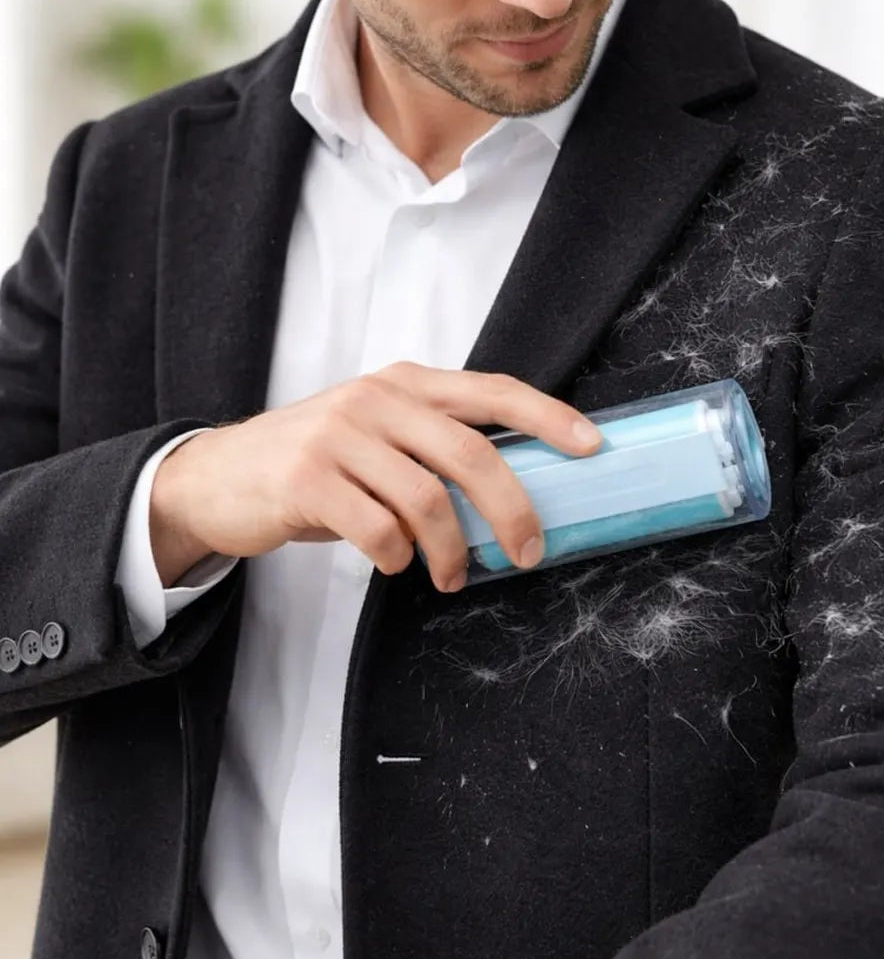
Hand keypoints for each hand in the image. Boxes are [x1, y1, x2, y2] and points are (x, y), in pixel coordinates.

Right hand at [150, 361, 602, 592]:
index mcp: (403, 383)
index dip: (547, 415)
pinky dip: (396, 557)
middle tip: (527, 553)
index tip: (592, 445)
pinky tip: (393, 563)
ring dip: (452, 550)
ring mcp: (338, 435)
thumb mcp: (374, 436)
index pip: (491, 390)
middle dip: (511, 510)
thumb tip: (510, 495)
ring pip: (426, 499)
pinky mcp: (306, 479)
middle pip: (470, 452)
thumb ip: (430, 448)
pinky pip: (377, 529)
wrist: (216, 477)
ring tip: (452, 575)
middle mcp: (374, 399)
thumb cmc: (313, 463)